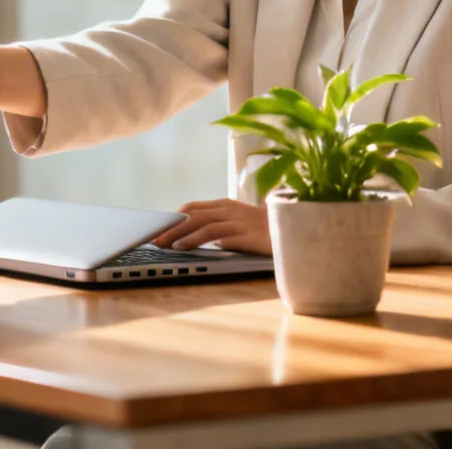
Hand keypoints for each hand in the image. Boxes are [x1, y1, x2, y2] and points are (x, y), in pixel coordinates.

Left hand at [152, 198, 271, 254]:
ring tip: (165, 244)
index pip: (192, 208)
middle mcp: (229, 209)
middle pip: (192, 215)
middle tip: (154, 238)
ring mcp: (238, 220)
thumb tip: (194, 236)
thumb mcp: (239, 226)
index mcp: (226, 205)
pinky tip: (184, 246)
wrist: (297, 231)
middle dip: (171, 227)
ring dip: (180, 234)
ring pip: (201, 224)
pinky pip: (216, 235)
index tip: (158, 229)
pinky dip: (196, 239)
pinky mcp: (246, 233)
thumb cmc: (266, 230)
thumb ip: (219, 227)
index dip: (173, 218)